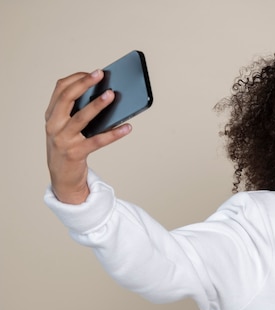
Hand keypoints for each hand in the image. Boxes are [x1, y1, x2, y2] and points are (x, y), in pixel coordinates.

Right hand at [45, 70, 131, 203]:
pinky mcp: (76, 153)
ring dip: (98, 105)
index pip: (60, 89)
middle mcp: (54, 125)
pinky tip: (127, 127)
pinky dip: (114, 134)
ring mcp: (64, 140)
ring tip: (112, 95)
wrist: (62, 177)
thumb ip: (78, 112)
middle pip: (67, 98)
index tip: (94, 73)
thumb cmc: (69, 147)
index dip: (77, 79)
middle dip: (84, 84)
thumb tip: (106, 95)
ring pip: (81, 118)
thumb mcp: (67, 127)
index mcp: (51, 115)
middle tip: (101, 75)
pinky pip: (98, 141)